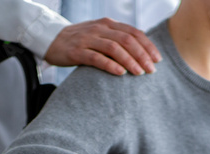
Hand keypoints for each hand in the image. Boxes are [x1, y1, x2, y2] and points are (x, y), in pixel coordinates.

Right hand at [45, 18, 161, 75]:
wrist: (51, 40)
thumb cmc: (81, 41)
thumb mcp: (101, 35)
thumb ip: (117, 40)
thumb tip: (141, 52)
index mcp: (108, 23)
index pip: (134, 32)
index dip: (148, 46)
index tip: (158, 60)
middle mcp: (99, 28)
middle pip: (127, 40)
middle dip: (142, 55)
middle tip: (151, 70)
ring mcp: (87, 39)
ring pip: (114, 48)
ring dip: (129, 61)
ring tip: (139, 73)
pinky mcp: (77, 51)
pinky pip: (96, 57)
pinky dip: (110, 65)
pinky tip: (120, 73)